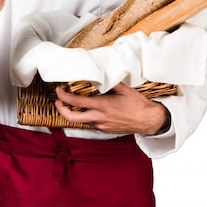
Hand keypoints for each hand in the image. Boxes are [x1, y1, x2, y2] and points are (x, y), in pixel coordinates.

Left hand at [54, 82, 170, 134]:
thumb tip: (101, 75)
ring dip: (74, 114)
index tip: (59, 91)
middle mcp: (99, 117)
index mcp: (102, 105)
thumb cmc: (138, 105)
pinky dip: (86, 117)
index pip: (77, 102)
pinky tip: (89, 111)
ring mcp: (102, 126)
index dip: (64, 97)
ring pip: (82, 121)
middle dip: (61, 110)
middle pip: (72, 118)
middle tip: (58, 102)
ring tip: (72, 105)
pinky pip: (92, 124)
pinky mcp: (106, 130)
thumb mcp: (124, 89)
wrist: (148, 121)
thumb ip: (110, 82)